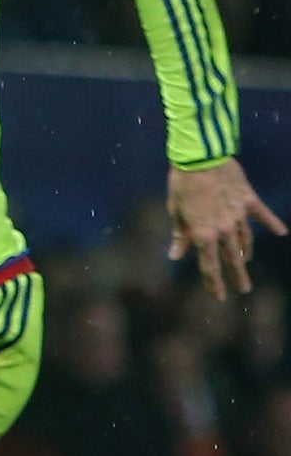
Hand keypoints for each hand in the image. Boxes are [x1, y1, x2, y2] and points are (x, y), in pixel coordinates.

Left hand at [168, 159, 286, 298]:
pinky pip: (262, 215)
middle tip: (244, 290)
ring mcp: (239, 215)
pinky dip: (272, 224)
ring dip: (246, 252)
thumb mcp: (175, 211)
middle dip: (237, 276)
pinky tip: (282, 232)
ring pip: (245, 239)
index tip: (220, 297)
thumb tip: (175, 256)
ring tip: (246, 261)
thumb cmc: (182, 184)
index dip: (214, 283)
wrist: (201, 158)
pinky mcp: (249, 200)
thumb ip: (180, 235)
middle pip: (232, 258)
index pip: (209, 266)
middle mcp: (224, 229)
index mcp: (203, 234)